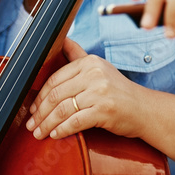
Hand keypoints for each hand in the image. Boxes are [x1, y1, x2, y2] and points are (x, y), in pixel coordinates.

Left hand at [25, 38, 147, 140]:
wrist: (144, 109)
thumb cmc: (118, 91)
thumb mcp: (100, 68)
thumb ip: (78, 55)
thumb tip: (62, 39)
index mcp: (90, 62)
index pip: (55, 79)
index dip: (39, 96)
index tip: (32, 108)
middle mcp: (94, 74)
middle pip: (55, 95)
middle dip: (39, 113)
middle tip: (31, 125)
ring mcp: (100, 92)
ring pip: (62, 109)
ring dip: (46, 124)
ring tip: (39, 133)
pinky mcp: (104, 110)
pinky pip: (75, 122)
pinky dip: (62, 130)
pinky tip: (55, 135)